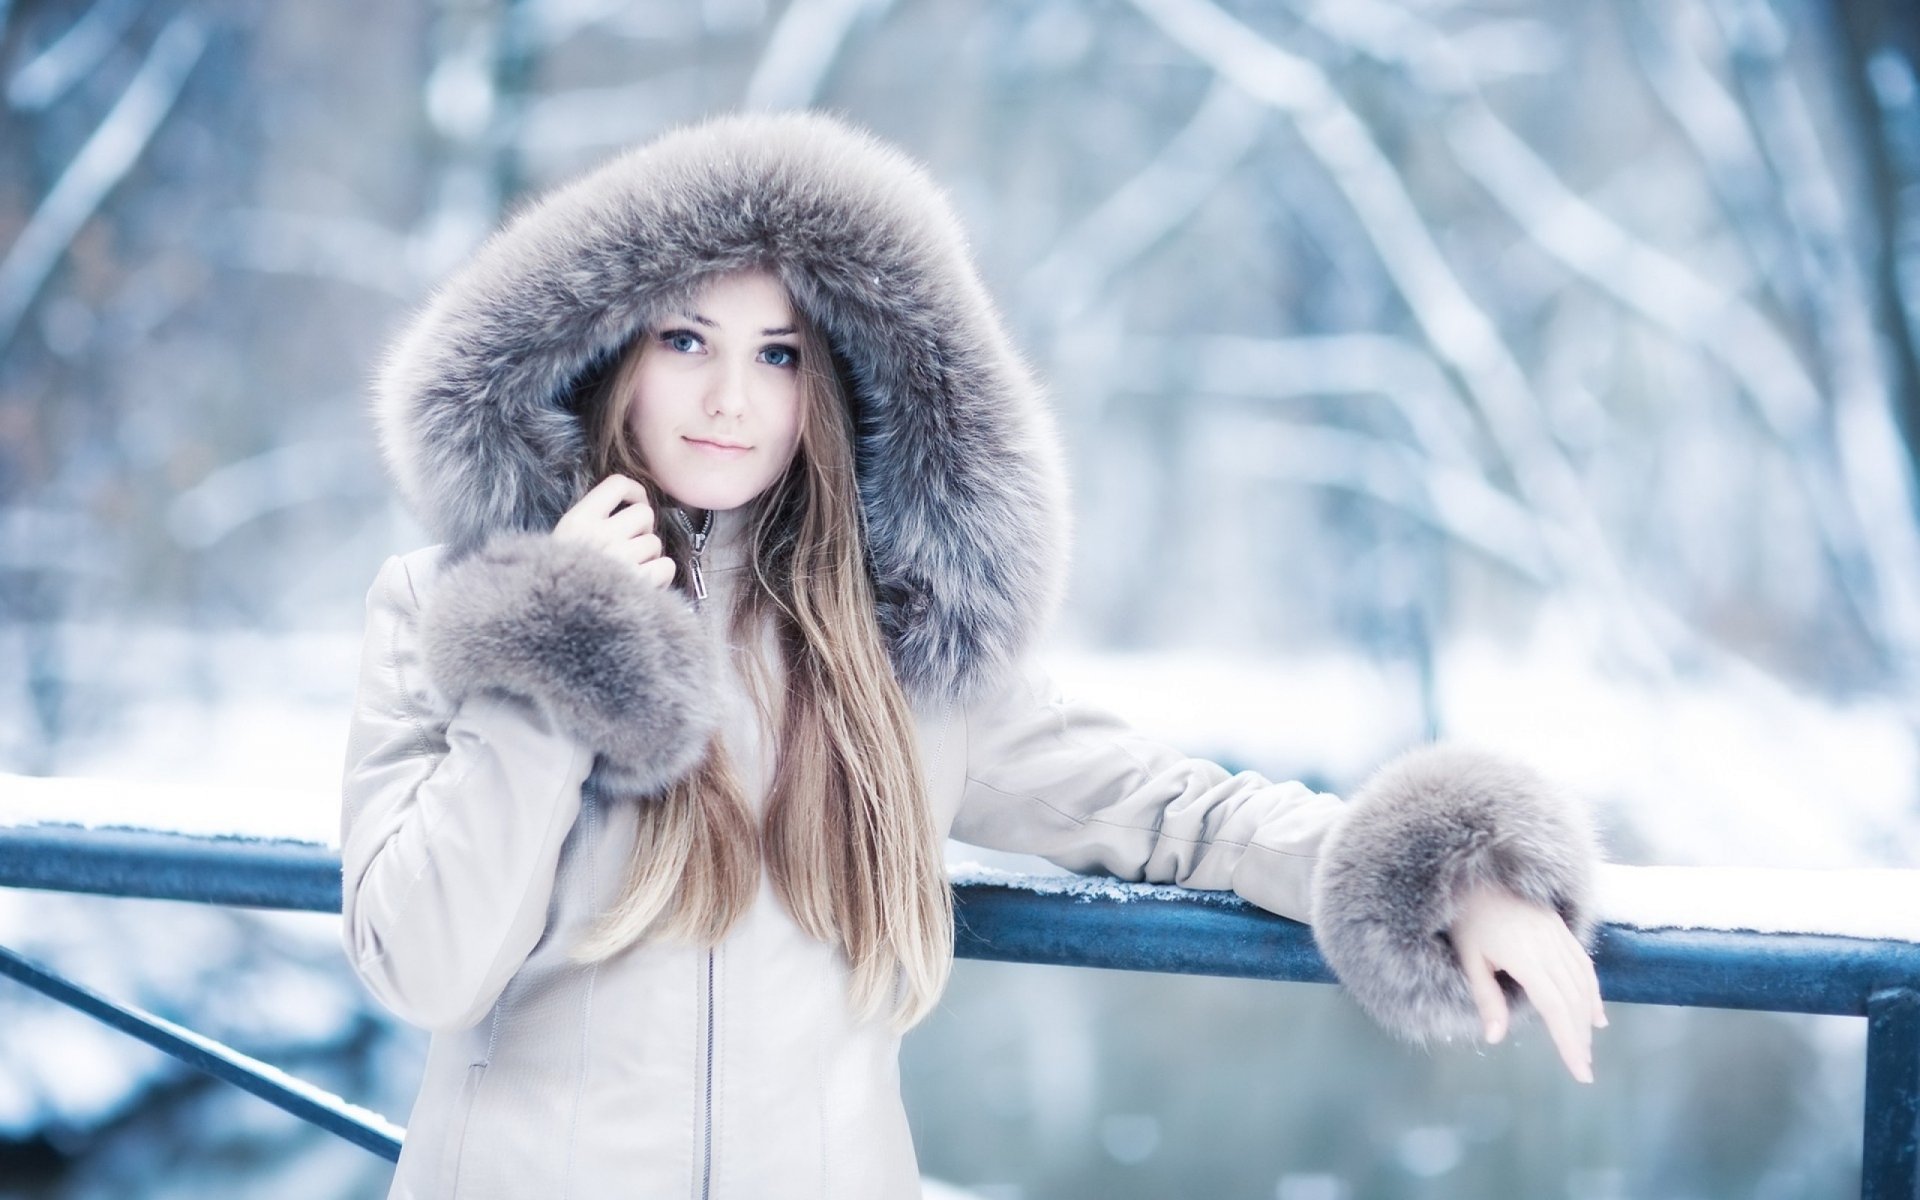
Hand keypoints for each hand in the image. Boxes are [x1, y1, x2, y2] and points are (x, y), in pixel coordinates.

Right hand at [552, 474, 675, 588]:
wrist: (554, 626)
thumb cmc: (564, 583)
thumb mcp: (566, 544)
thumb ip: (594, 523)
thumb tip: (638, 505)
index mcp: (577, 521)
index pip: (617, 484)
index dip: (634, 491)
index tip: (633, 504)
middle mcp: (598, 536)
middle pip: (644, 514)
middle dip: (642, 530)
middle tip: (627, 549)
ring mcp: (619, 559)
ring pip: (655, 543)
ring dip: (648, 557)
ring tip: (627, 573)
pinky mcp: (637, 583)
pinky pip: (666, 566)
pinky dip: (659, 575)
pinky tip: (640, 585)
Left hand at [1448, 883, 1605, 1082]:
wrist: (1477, 872)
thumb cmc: (1467, 918)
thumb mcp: (1469, 958)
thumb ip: (1486, 997)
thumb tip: (1495, 1038)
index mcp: (1525, 957)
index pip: (1555, 1007)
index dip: (1569, 1041)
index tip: (1580, 1071)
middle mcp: (1548, 947)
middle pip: (1573, 1000)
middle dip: (1579, 1037)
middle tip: (1583, 1068)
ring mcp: (1558, 935)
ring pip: (1582, 983)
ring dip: (1587, 1017)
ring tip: (1586, 1046)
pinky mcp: (1560, 927)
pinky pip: (1583, 963)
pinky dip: (1592, 990)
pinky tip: (1595, 1012)